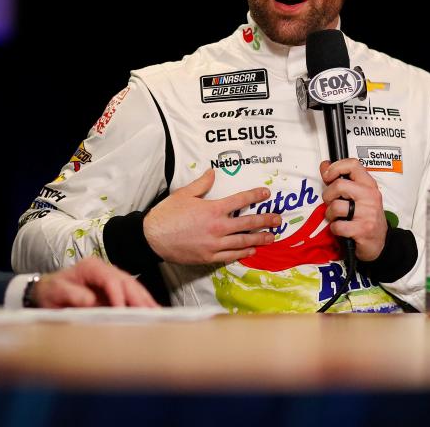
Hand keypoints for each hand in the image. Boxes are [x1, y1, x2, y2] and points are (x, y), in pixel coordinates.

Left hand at [31, 257, 157, 307]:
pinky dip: (143, 302)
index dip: (118, 295)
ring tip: (159, 314)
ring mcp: (111, 277)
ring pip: (133, 287)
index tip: (123, 311)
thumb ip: (72, 295)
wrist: (48, 289)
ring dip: (146, 301)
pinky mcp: (114, 287)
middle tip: (151, 314)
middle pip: (127, 281)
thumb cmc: (51, 291)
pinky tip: (153, 312)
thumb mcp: (56, 292)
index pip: (110, 280)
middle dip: (139, 298)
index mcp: (91, 267)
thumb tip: (91, 300)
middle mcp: (104, 269)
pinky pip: (131, 293)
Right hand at [143, 169, 277, 264]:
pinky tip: (251, 251)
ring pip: (243, 242)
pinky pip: (230, 256)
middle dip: (265, 221)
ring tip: (271, 237)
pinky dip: (243, 253)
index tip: (265, 194)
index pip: (240, 201)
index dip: (255, 196)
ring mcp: (214, 244)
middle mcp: (218, 227)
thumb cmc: (167, 214)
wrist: (152, 237)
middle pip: (247, 224)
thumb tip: (212, 172)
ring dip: (259, 239)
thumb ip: (201, 184)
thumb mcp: (183, 194)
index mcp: (213, 209)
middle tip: (277, 220)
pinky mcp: (208, 257)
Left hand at [319, 159, 386, 260]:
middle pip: (339, 185)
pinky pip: (337, 225)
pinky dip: (334, 229)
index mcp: (369, 185)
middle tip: (331, 203)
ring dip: (330, 214)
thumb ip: (341, 180)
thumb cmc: (366, 217)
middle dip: (328, 195)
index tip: (328, 176)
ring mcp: (367, 213)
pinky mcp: (363, 229)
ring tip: (337, 217)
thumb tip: (325, 165)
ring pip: (335, 206)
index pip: (353, 165)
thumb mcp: (357, 195)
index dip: (335, 168)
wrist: (380, 242)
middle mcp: (370, 197)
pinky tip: (342, 229)